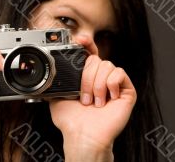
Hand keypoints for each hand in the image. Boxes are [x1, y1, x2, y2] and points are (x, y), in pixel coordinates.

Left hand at [49, 40, 136, 159]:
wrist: (83, 135)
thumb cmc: (71, 121)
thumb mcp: (57, 96)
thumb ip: (56, 81)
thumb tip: (48, 71)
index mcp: (87, 77)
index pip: (90, 53)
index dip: (87, 44)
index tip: (80, 39)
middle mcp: (101, 78)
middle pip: (96, 59)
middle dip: (86, 77)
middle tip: (83, 97)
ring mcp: (114, 84)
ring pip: (106, 65)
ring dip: (96, 85)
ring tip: (94, 101)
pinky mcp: (126, 90)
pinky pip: (119, 73)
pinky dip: (110, 84)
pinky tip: (107, 98)